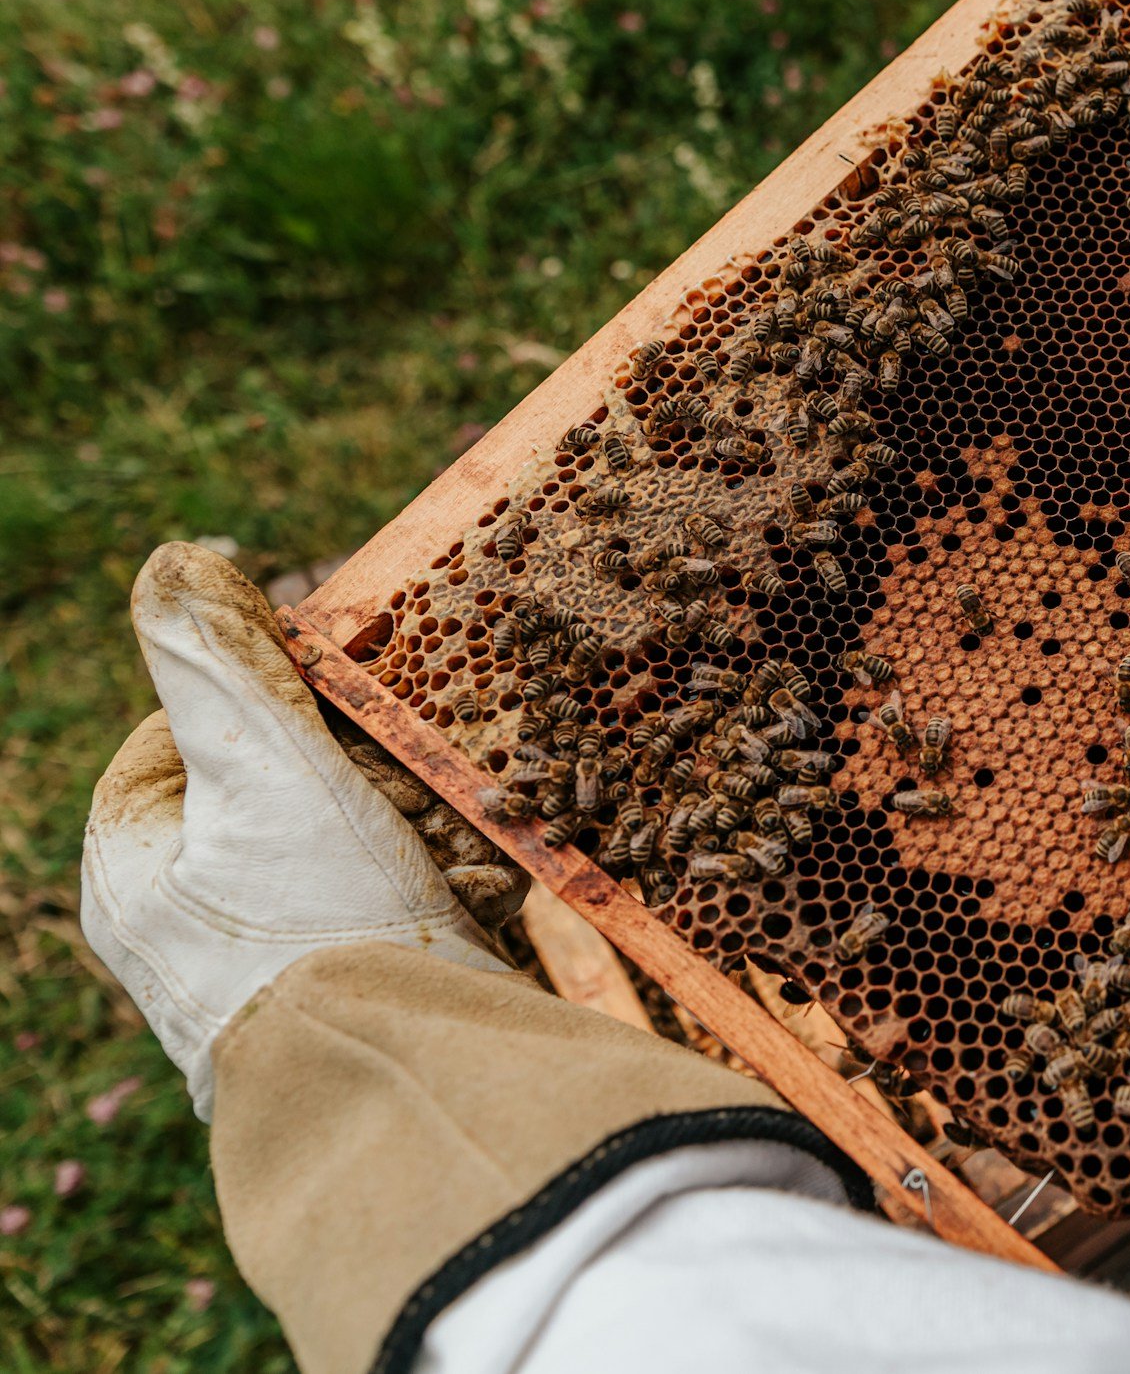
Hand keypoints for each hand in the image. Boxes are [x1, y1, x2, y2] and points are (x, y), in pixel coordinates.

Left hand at [81, 543, 520, 1118]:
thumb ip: (219, 658)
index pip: (185, 732)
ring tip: (460, 835)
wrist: (409, 1089)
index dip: (273, 698)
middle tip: (417, 771)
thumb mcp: (266, 763)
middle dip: (365, 768)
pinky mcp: (348, 1004)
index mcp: (128, 866)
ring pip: (349, 845)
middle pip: (278, 786)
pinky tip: (486, 888)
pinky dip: (445, 885)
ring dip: (418, 825)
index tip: (348, 694)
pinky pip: (395, 909)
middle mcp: (180, 926)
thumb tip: (174, 557)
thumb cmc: (321, 925)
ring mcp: (266, 971)